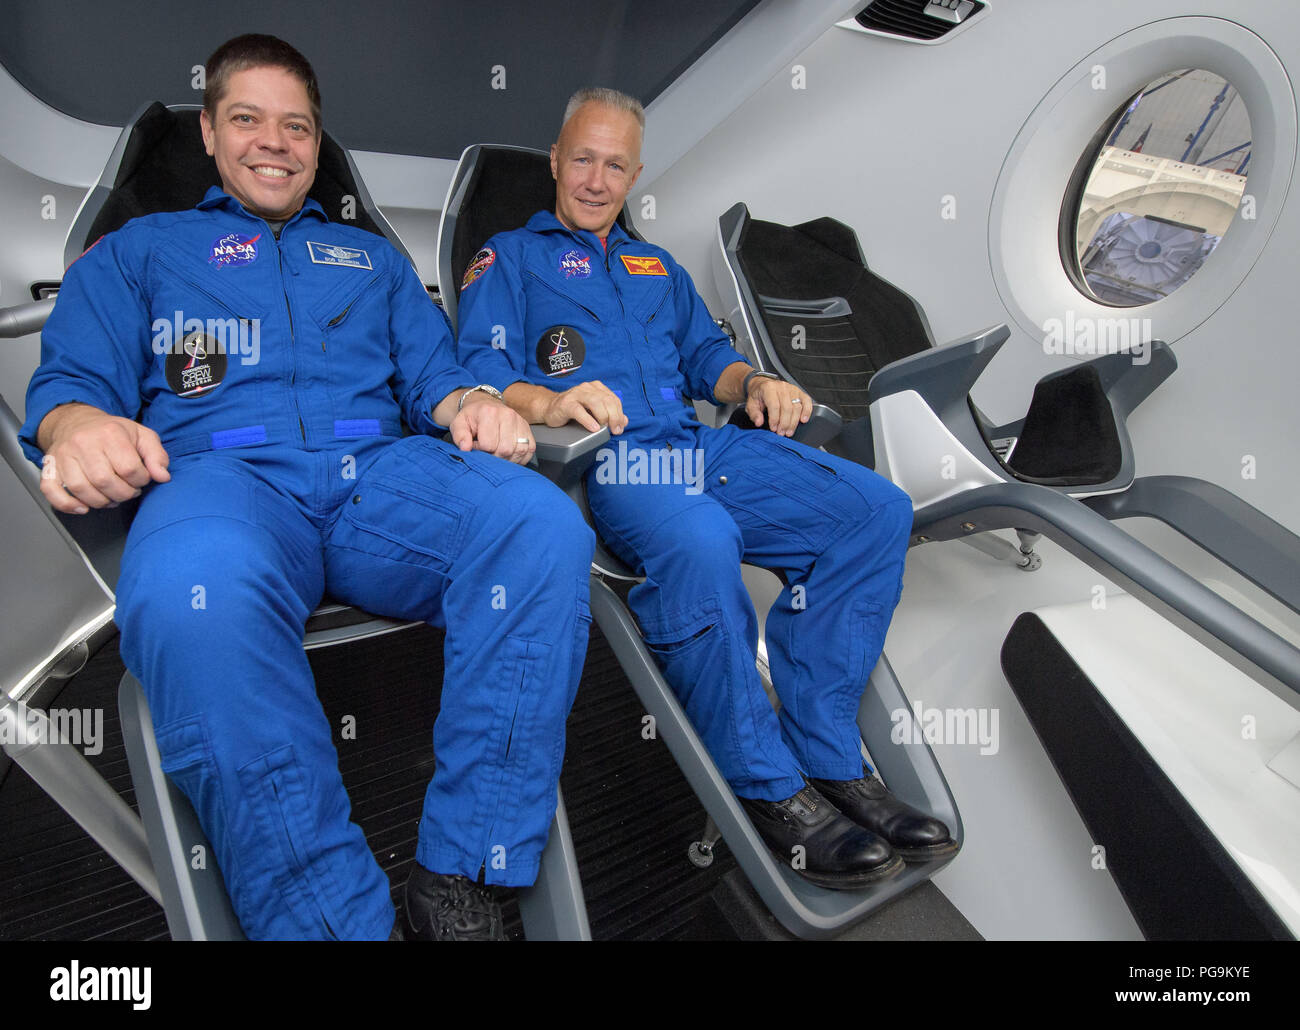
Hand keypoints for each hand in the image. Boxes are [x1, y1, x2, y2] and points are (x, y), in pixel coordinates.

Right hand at [37, 404, 170, 514]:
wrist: (78, 422)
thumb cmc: (113, 432)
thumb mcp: (142, 436)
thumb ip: (157, 456)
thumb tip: (162, 476)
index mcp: (110, 433)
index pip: (129, 469)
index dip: (141, 481)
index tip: (141, 479)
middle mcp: (83, 443)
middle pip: (105, 481)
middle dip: (123, 493)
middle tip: (128, 490)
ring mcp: (63, 455)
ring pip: (81, 489)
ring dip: (101, 501)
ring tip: (112, 497)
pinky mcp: (50, 466)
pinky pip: (51, 490)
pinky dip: (67, 504)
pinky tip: (83, 507)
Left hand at [449, 392, 535, 463]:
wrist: (486, 406)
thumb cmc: (473, 417)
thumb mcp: (459, 423)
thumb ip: (460, 436)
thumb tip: (465, 448)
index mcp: (489, 413)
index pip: (488, 445)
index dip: (480, 450)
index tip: (476, 445)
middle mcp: (508, 415)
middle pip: (505, 450)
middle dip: (494, 457)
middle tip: (487, 450)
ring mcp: (521, 423)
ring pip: (518, 452)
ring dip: (507, 459)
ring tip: (497, 452)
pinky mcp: (528, 431)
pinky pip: (528, 451)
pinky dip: (519, 458)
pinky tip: (509, 455)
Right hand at [541, 380, 627, 434]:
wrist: (550, 408)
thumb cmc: (573, 410)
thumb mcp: (593, 411)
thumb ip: (609, 414)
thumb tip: (624, 421)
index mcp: (596, 388)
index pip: (613, 399)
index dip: (619, 414)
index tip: (620, 427)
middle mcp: (587, 388)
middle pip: (606, 400)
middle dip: (614, 416)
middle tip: (615, 430)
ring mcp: (576, 394)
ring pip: (595, 403)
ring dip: (603, 417)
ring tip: (604, 428)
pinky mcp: (566, 403)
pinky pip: (579, 411)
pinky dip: (588, 420)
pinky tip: (593, 428)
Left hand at [746, 377, 812, 436]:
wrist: (763, 385)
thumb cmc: (758, 395)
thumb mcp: (751, 404)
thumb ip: (754, 414)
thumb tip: (759, 422)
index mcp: (769, 388)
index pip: (774, 405)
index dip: (775, 419)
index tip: (773, 428)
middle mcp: (782, 387)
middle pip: (787, 408)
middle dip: (784, 423)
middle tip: (781, 433)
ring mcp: (792, 389)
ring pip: (797, 407)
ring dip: (794, 422)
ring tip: (789, 431)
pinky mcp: (799, 391)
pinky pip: (806, 401)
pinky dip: (807, 411)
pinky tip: (803, 420)